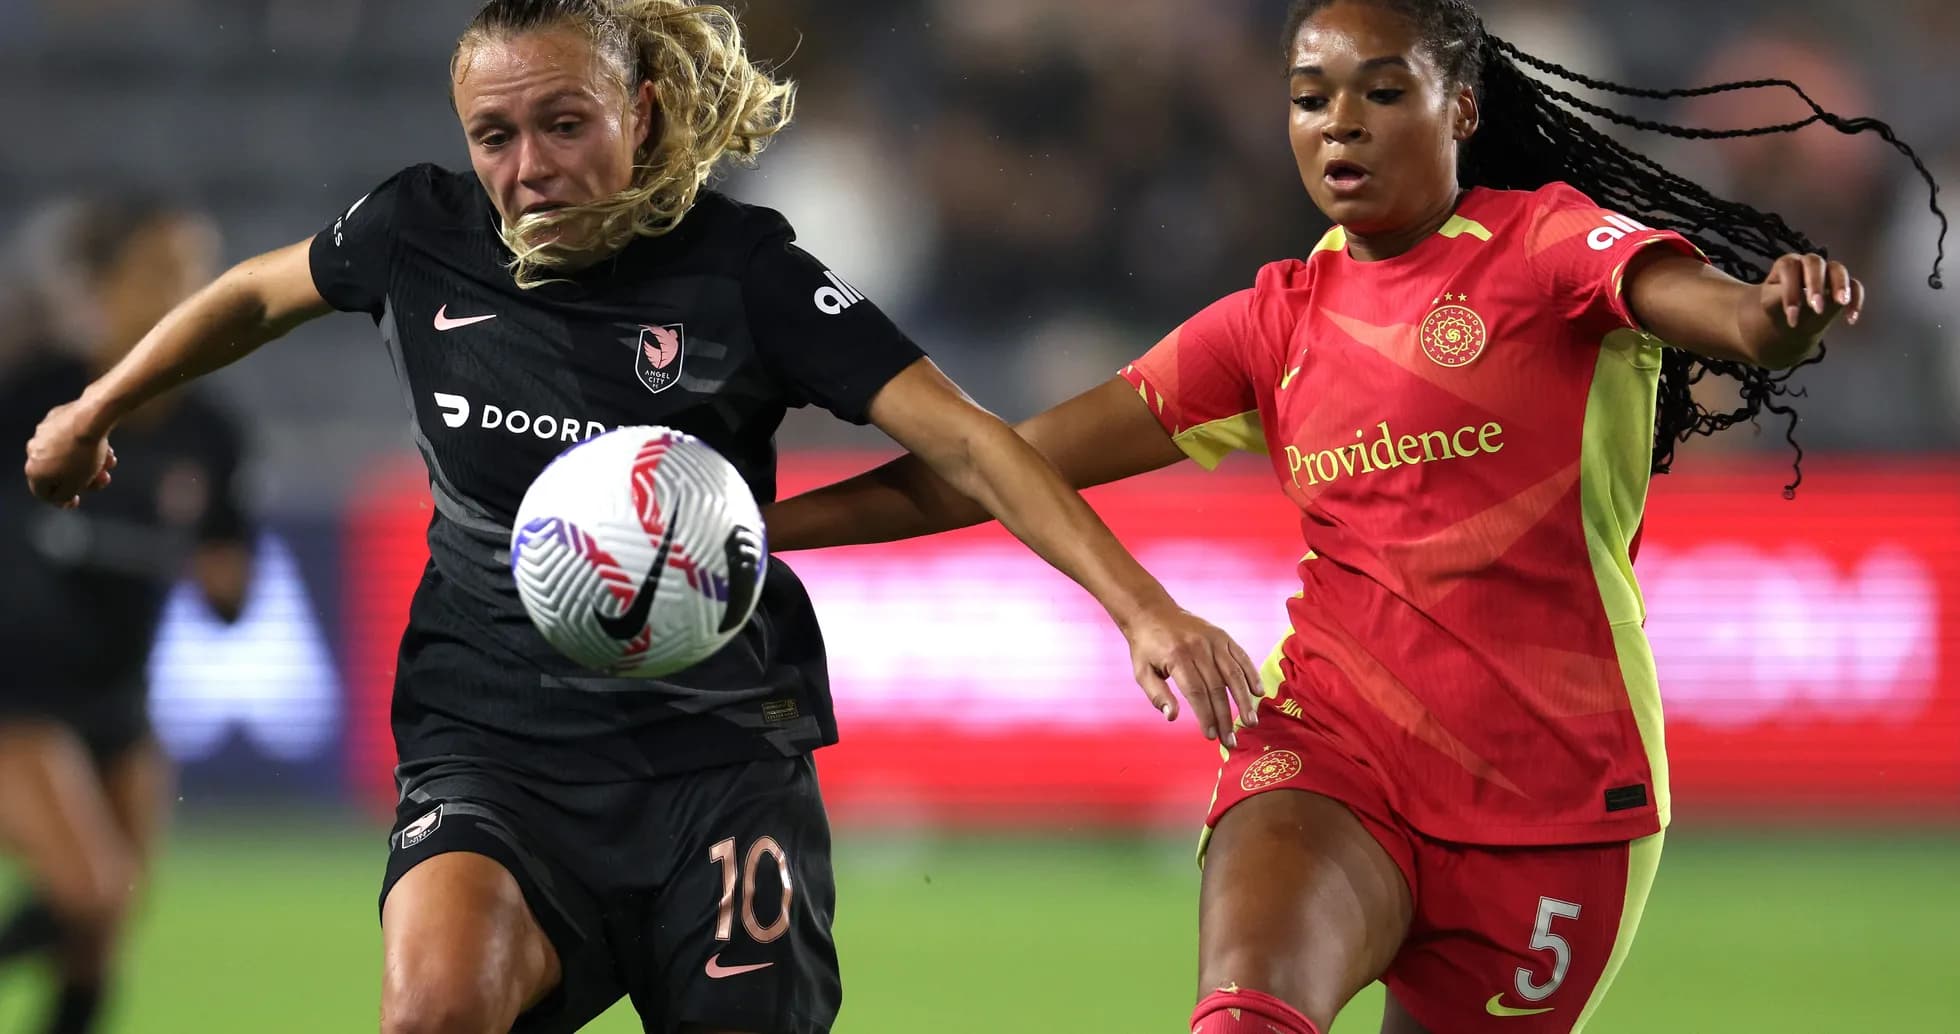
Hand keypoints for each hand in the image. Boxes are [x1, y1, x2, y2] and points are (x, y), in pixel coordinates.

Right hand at [24, 400, 115, 508]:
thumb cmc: (83, 454)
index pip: (43, 492)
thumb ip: (63, 496)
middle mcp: (33, 450)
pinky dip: (87, 445)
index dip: (61, 500)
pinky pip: (71, 438)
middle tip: (104, 479)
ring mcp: (44, 432)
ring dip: (91, 462)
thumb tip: (60, 498)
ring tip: (110, 462)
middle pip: (60, 473)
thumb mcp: (75, 484)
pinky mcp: (57, 418)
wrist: (91, 418)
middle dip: (85, 478)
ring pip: (69, 455)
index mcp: (33, 469)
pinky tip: (105, 446)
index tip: (76, 500)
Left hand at [1122, 605, 1261, 747]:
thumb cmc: (1146, 646)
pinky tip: (1258, 693)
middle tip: (1231, 740)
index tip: (1211, 736)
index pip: (1196, 693)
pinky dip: (1251, 674)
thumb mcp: (1141, 671)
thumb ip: (1157, 695)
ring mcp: (1213, 640)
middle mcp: (1198, 647)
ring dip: (1243, 700)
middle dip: (1225, 717)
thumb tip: (1172, 717)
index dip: (1205, 716)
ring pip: (1233, 673)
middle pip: (1217, 687)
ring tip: (1250, 722)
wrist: (1151, 611)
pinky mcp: (1222, 635)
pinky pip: (1241, 657)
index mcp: (1177, 657)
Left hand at [1760, 252, 1863, 334]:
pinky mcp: (1843, 285)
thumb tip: (1796, 297)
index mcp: (1787, 264)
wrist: (1788, 317)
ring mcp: (1827, 272)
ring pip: (1838, 269)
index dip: (1791, 291)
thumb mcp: (1769, 304)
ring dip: (1841, 286)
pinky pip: (1855, 286)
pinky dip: (1855, 300)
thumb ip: (1779, 298)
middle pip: (1815, 263)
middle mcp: (1808, 264)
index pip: (1789, 269)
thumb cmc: (1775, 306)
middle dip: (1816, 284)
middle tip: (1816, 308)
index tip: (1792, 317)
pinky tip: (1850, 319)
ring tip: (1841, 303)